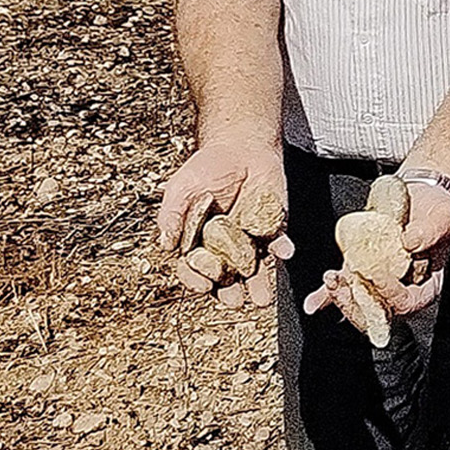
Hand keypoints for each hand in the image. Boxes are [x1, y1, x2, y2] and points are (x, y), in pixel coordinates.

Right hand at [156, 140, 291, 306]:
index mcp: (198, 242)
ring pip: (254, 268)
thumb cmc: (206, 168)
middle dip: (229, 292)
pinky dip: (282, 249)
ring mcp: (249, 240)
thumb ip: (172, 215)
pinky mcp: (272, 227)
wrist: (239, 147)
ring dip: (259, 285)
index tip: (203, 286)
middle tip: (235, 301)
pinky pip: (278, 242)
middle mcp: (224, 247)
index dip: (196, 280)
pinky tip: (284, 253)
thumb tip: (165, 245)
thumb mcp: (181, 188)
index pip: (194, 268)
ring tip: (262, 299)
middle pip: (225, 277)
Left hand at [305, 178, 449, 326]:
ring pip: (358, 303)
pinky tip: (313, 303)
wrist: (422, 193)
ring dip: (340, 298)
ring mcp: (379, 279)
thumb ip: (431, 232)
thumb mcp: (445, 217)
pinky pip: (345, 285)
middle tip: (343, 289)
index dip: (391, 294)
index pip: (407, 302)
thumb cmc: (438, 210)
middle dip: (357, 306)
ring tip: (329, 282)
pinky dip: (327, 295)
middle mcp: (402, 287)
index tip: (377, 274)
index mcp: (427, 285)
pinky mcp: (361, 267)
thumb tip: (408, 242)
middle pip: (379, 313)